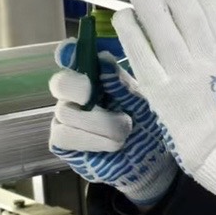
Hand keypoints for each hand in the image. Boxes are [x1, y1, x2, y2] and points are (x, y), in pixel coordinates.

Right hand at [48, 39, 177, 207]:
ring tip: (125, 132)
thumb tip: (102, 59)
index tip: (72, 51)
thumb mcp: (142, 102)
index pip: (72, 57)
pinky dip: (91, 140)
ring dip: (101, 124)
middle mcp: (76, 95)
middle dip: (81, 89)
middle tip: (99, 98)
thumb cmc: (149, 126)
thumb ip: (121, 83)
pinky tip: (111, 145)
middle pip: (61, 83)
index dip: (69, 53)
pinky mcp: (63, 144)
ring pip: (66, 112)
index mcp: (96, 78)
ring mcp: (66, 119)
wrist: (154, 163)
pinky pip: (63, 135)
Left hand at [112, 0, 215, 214]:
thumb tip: (207, 27)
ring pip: (162, 25)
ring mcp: (183, 76)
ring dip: (147, 0)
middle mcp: (207, 61)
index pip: (215, 9)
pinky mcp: (160, 93)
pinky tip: (125, 18)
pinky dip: (131, 31)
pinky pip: (140, 54)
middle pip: (185, 9)